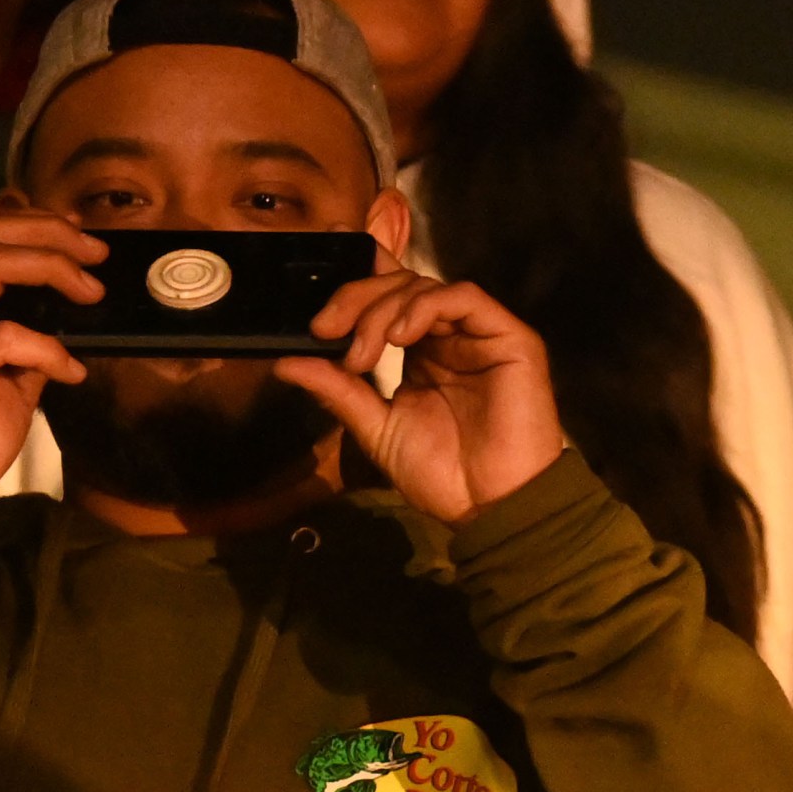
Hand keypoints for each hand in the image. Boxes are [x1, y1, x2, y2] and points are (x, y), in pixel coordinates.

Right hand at [0, 211, 103, 499]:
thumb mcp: (14, 378)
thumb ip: (35, 342)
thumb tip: (80, 318)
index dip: (38, 224)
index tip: (86, 239)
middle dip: (50, 233)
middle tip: (97, 255)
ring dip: (51, 270)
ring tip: (92, 294)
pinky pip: (1, 335)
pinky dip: (47, 347)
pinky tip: (72, 371)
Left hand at [279, 271, 564, 522]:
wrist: (491, 506)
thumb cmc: (441, 475)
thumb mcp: (376, 429)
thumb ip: (338, 391)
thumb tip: (283, 363)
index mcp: (421, 353)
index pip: (387, 298)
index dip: (353, 287)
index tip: (313, 312)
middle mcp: (449, 336)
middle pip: (399, 285)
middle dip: (355, 300)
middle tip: (326, 331)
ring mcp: (479, 334)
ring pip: (424, 286)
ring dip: (381, 309)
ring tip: (365, 354)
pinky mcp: (508, 337)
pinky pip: (464, 297)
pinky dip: (424, 306)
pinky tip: (399, 336)